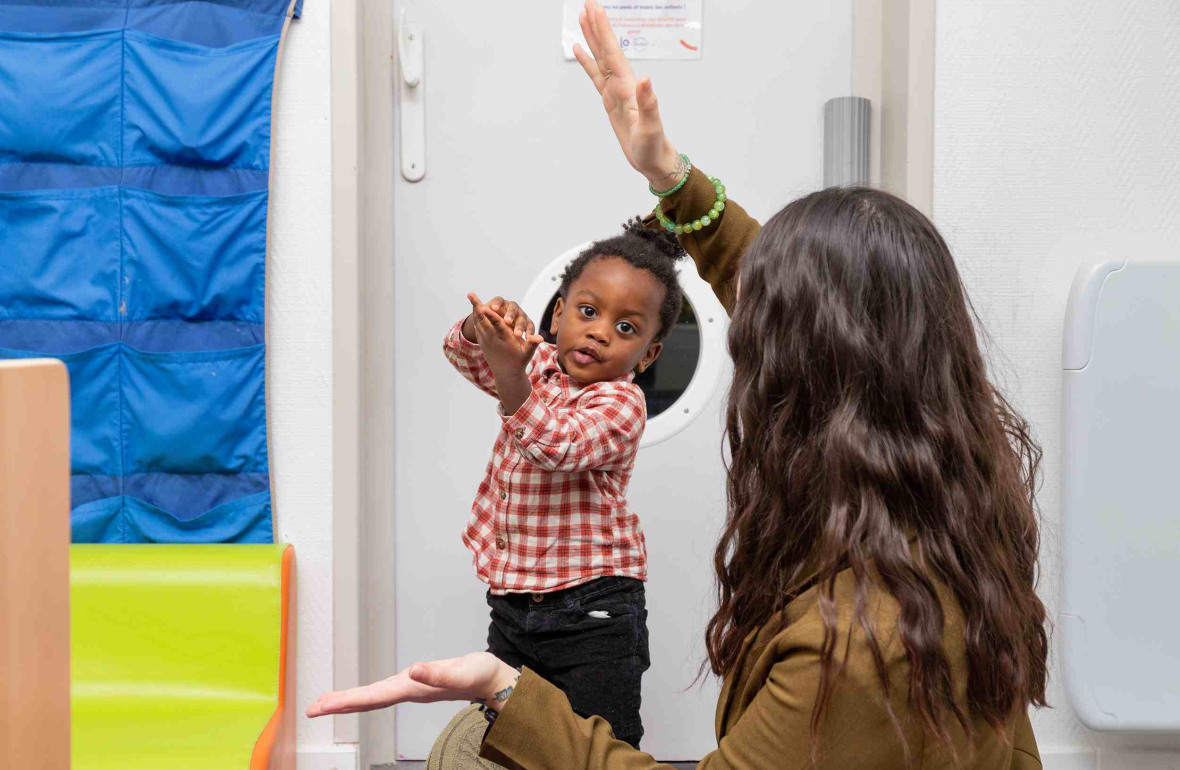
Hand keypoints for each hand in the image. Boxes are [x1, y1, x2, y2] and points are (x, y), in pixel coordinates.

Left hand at [306, 652, 520, 717]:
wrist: (494, 681)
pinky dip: (366, 694)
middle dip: (339, 704)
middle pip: (368, 700)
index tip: (322, 706)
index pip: (373, 696)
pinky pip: (383, 691)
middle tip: (312, 708)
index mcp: (414, 688)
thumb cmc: (480, 675)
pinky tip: (359, 695)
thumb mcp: (462, 671)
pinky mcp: (416, 683)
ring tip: (326, 703)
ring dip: (349, 700)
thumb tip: (412, 670)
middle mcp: (408, 690)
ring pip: (374, 697)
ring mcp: (411, 688)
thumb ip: (438, 674)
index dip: (346, 700)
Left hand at [464, 293, 543, 375]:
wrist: (506, 374)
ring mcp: (486, 340)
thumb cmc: (519, 361)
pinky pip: (477, 326)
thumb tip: (540, 338)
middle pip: (483, 320)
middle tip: (471, 295)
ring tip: (471, 296)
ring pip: (478, 322)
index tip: (484, 307)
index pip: (497, 324)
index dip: (490, 315)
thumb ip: (532, 343)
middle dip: (478, 307)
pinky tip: (474, 309)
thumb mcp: (527, 353)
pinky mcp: (483, 342)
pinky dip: (475, 317)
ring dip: (475, 310)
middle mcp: (493, 338)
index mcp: (504, 338)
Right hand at [572, 0, 684, 189]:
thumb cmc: (654, 147)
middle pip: (607, 49)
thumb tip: (645, 78)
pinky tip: (580, 50)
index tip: (595, 10)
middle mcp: (622, 85)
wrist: (654, 160)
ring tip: (583, 18)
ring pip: (601, 58)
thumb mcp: (651, 128)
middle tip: (588, 3)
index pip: (614, 53)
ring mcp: (616, 91)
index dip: (604, 31)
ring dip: (593, 38)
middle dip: (598, 26)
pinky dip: (588, 62)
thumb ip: (649, 103)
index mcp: (629, 88)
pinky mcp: (610, 100)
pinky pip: (596, 76)